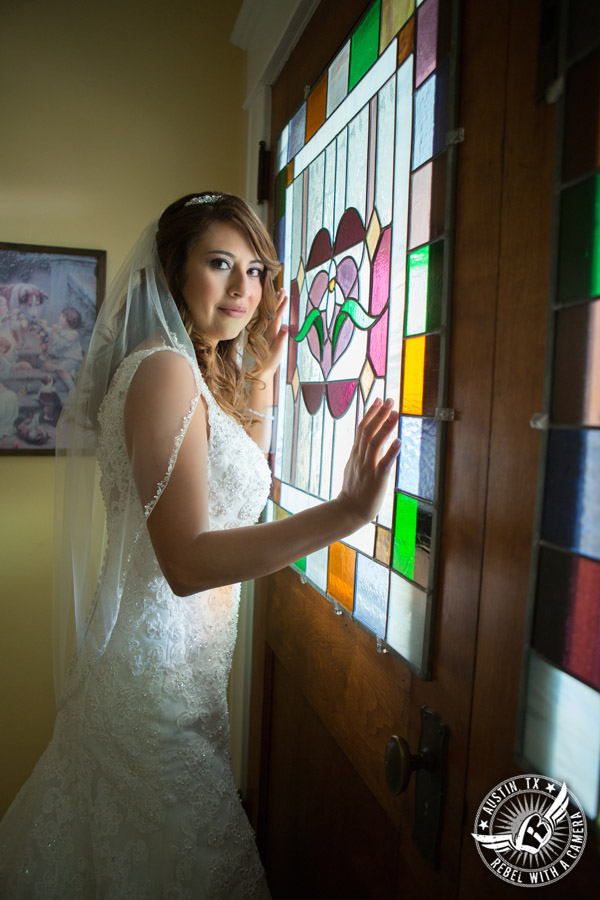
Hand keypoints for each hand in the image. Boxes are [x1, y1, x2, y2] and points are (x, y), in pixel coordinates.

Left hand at [255, 289, 288, 377]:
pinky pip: (271, 319)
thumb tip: (286, 325)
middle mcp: (269, 329)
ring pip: (272, 314)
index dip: (281, 305)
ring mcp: (268, 331)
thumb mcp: (278, 350)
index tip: (285, 296)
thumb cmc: (270, 361)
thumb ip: (281, 338)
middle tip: (282, 289)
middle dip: (278, 300)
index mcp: (271, 331)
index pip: (276, 315)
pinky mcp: (269, 334)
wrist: (263, 368)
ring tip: (280, 295)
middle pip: (274, 311)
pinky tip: (276, 309)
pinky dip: (274, 312)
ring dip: (276, 304)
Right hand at [336, 398, 400, 527]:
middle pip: (368, 432)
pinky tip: (399, 441)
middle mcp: (361, 458)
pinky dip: (391, 452)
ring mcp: (368, 468)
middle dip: (379, 415)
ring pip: (375, 444)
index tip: (378, 399)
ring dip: (386, 428)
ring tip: (395, 413)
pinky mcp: (376, 480)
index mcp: (356, 454)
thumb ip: (359, 452)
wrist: (348, 511)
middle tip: (389, 399)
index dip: (370, 413)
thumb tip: (364, 440)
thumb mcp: (353, 466)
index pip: (362, 429)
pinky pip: (384, 464)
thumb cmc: (353, 490)